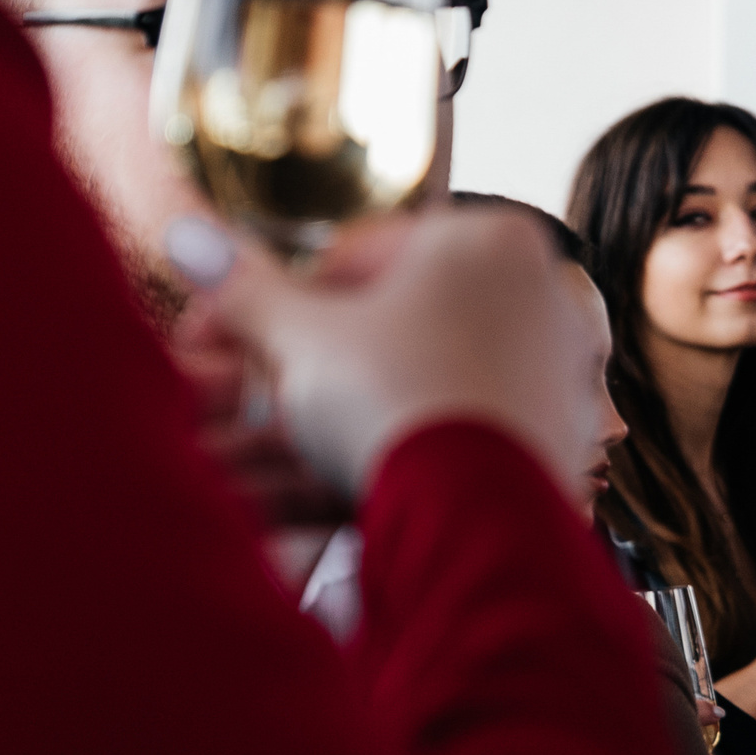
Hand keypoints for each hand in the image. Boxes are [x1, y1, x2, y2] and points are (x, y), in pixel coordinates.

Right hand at [178, 205, 608, 501]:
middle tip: (271, 398)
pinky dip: (425, 443)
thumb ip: (246, 289)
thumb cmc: (394, 403)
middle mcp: (544, 290)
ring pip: (439, 374)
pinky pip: (478, 426)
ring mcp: (565, 364)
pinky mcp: (568, 433)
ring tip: (310, 446)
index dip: (285, 305)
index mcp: (490, 237)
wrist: (477, 518)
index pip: (358, 255)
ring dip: (368, 404)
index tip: (240, 345)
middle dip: (329, 359)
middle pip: (404, 318)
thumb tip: (187, 236)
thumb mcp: (301, 339)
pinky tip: (375, 475)